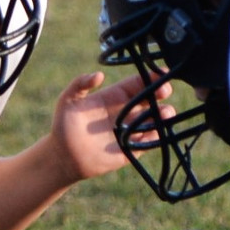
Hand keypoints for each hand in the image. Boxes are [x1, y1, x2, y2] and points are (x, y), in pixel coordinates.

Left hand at [48, 70, 170, 180]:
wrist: (63, 156)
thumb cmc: (63, 125)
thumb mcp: (67, 100)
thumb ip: (80, 84)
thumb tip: (99, 75)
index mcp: (114, 96)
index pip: (137, 83)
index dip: (150, 77)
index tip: (162, 73)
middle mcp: (125, 111)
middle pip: (150, 99)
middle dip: (160, 93)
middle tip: (165, 91)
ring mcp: (130, 129)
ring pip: (154, 119)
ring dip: (164, 114)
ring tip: (166, 112)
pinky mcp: (132, 148)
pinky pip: (150, 141)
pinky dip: (157, 136)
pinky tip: (158, 131)